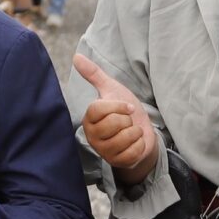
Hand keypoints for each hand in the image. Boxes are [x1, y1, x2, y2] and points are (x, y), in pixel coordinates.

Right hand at [72, 52, 159, 184]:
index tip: (128, 107)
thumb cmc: (124, 110)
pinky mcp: (117, 162)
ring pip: (125, 138)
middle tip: (127, 122)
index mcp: (89, 119)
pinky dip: (140, 145)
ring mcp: (104, 151)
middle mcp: (92, 136)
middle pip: (114, 123)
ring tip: (131, 132)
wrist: (141, 131)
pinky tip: (136, 143)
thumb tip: (76, 56)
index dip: (118, 106)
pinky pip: (133, 151)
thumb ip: (94, 74)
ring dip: (136, 132)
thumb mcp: (111, 89)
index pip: (99, 110)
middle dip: (129, 120)